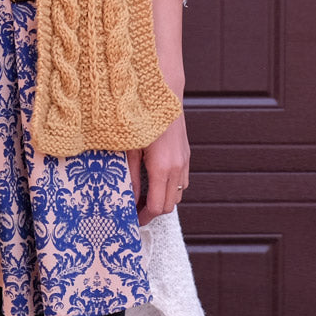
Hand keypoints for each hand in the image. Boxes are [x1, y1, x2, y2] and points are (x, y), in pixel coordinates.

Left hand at [126, 111, 189, 226]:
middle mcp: (177, 167)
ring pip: (178, 194)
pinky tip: (156, 180)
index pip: (157, 206)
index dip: (145, 216)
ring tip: (145, 195)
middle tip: (137, 209)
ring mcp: (184, 161)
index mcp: (162, 167)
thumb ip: (131, 176)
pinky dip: (171, 187)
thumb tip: (130, 198)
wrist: (163, 96)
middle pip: (169, 205)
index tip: (134, 219)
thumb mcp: (130, 149)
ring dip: (163, 199)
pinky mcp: (186, 155)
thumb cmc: (143, 118)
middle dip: (154, 211)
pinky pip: (182, 181)